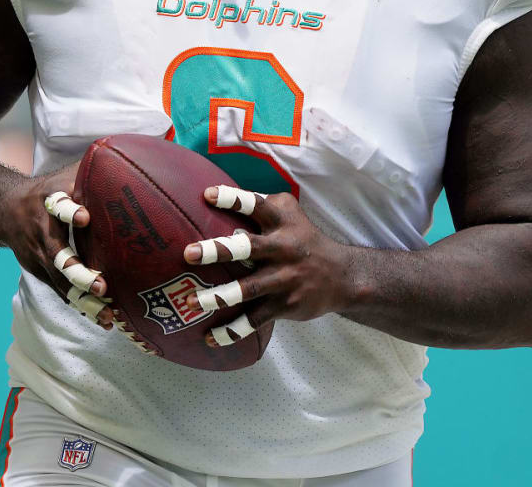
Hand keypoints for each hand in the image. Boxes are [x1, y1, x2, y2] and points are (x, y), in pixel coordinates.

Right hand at [0, 164, 155, 353]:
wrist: (3, 208)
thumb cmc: (49, 189)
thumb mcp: (65, 175)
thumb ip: (94, 170)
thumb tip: (138, 156)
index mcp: (48, 202)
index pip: (57, 206)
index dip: (69, 211)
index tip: (85, 217)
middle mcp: (41, 232)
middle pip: (57, 256)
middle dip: (78, 272)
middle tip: (101, 286)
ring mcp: (39, 256)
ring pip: (59, 282)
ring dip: (83, 299)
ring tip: (107, 316)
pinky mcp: (41, 273)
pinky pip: (61, 292)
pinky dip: (81, 306)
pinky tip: (103, 319)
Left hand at [182, 186, 351, 347]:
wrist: (342, 276)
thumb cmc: (303, 239)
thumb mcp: (290, 213)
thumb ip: (261, 204)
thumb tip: (218, 192)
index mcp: (281, 222)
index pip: (256, 205)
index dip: (232, 199)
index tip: (207, 195)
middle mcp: (282, 248)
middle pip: (248, 248)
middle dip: (218, 250)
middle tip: (189, 253)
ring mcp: (283, 279)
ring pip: (248, 289)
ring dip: (219, 296)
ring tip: (191, 301)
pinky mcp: (284, 305)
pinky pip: (255, 320)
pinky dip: (233, 331)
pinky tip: (210, 338)